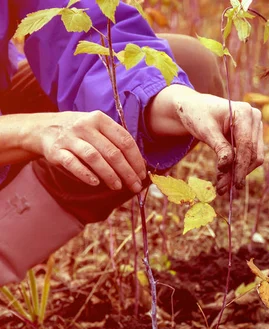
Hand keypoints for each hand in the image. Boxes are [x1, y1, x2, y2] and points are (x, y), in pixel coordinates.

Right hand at [25, 111, 145, 192]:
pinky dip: (85, 174)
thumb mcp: (98, 128)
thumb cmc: (80, 132)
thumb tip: (139, 165)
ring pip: (94, 158)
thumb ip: (116, 141)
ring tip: (118, 186)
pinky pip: (73, 164)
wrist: (44, 128)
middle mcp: (85, 126)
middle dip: (126, 172)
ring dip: (109, 174)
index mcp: (100, 119)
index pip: (124, 140)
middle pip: (112, 152)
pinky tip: (96, 183)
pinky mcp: (56, 151)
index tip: (142, 174)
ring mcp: (70, 138)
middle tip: (134, 186)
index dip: (136, 159)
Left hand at [147, 85, 263, 194]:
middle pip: (252, 154)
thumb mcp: (205, 131)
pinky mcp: (253, 136)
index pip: (246, 145)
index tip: (233, 184)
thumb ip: (219, 147)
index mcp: (244, 112)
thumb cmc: (197, 115)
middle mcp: (254, 118)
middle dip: (237, 173)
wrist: (195, 108)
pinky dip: (238, 168)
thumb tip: (228, 166)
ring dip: (238, 173)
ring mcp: (255, 127)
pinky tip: (224, 176)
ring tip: (221, 185)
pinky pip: (249, 157)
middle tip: (221, 189)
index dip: (240, 166)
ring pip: (253, 158)